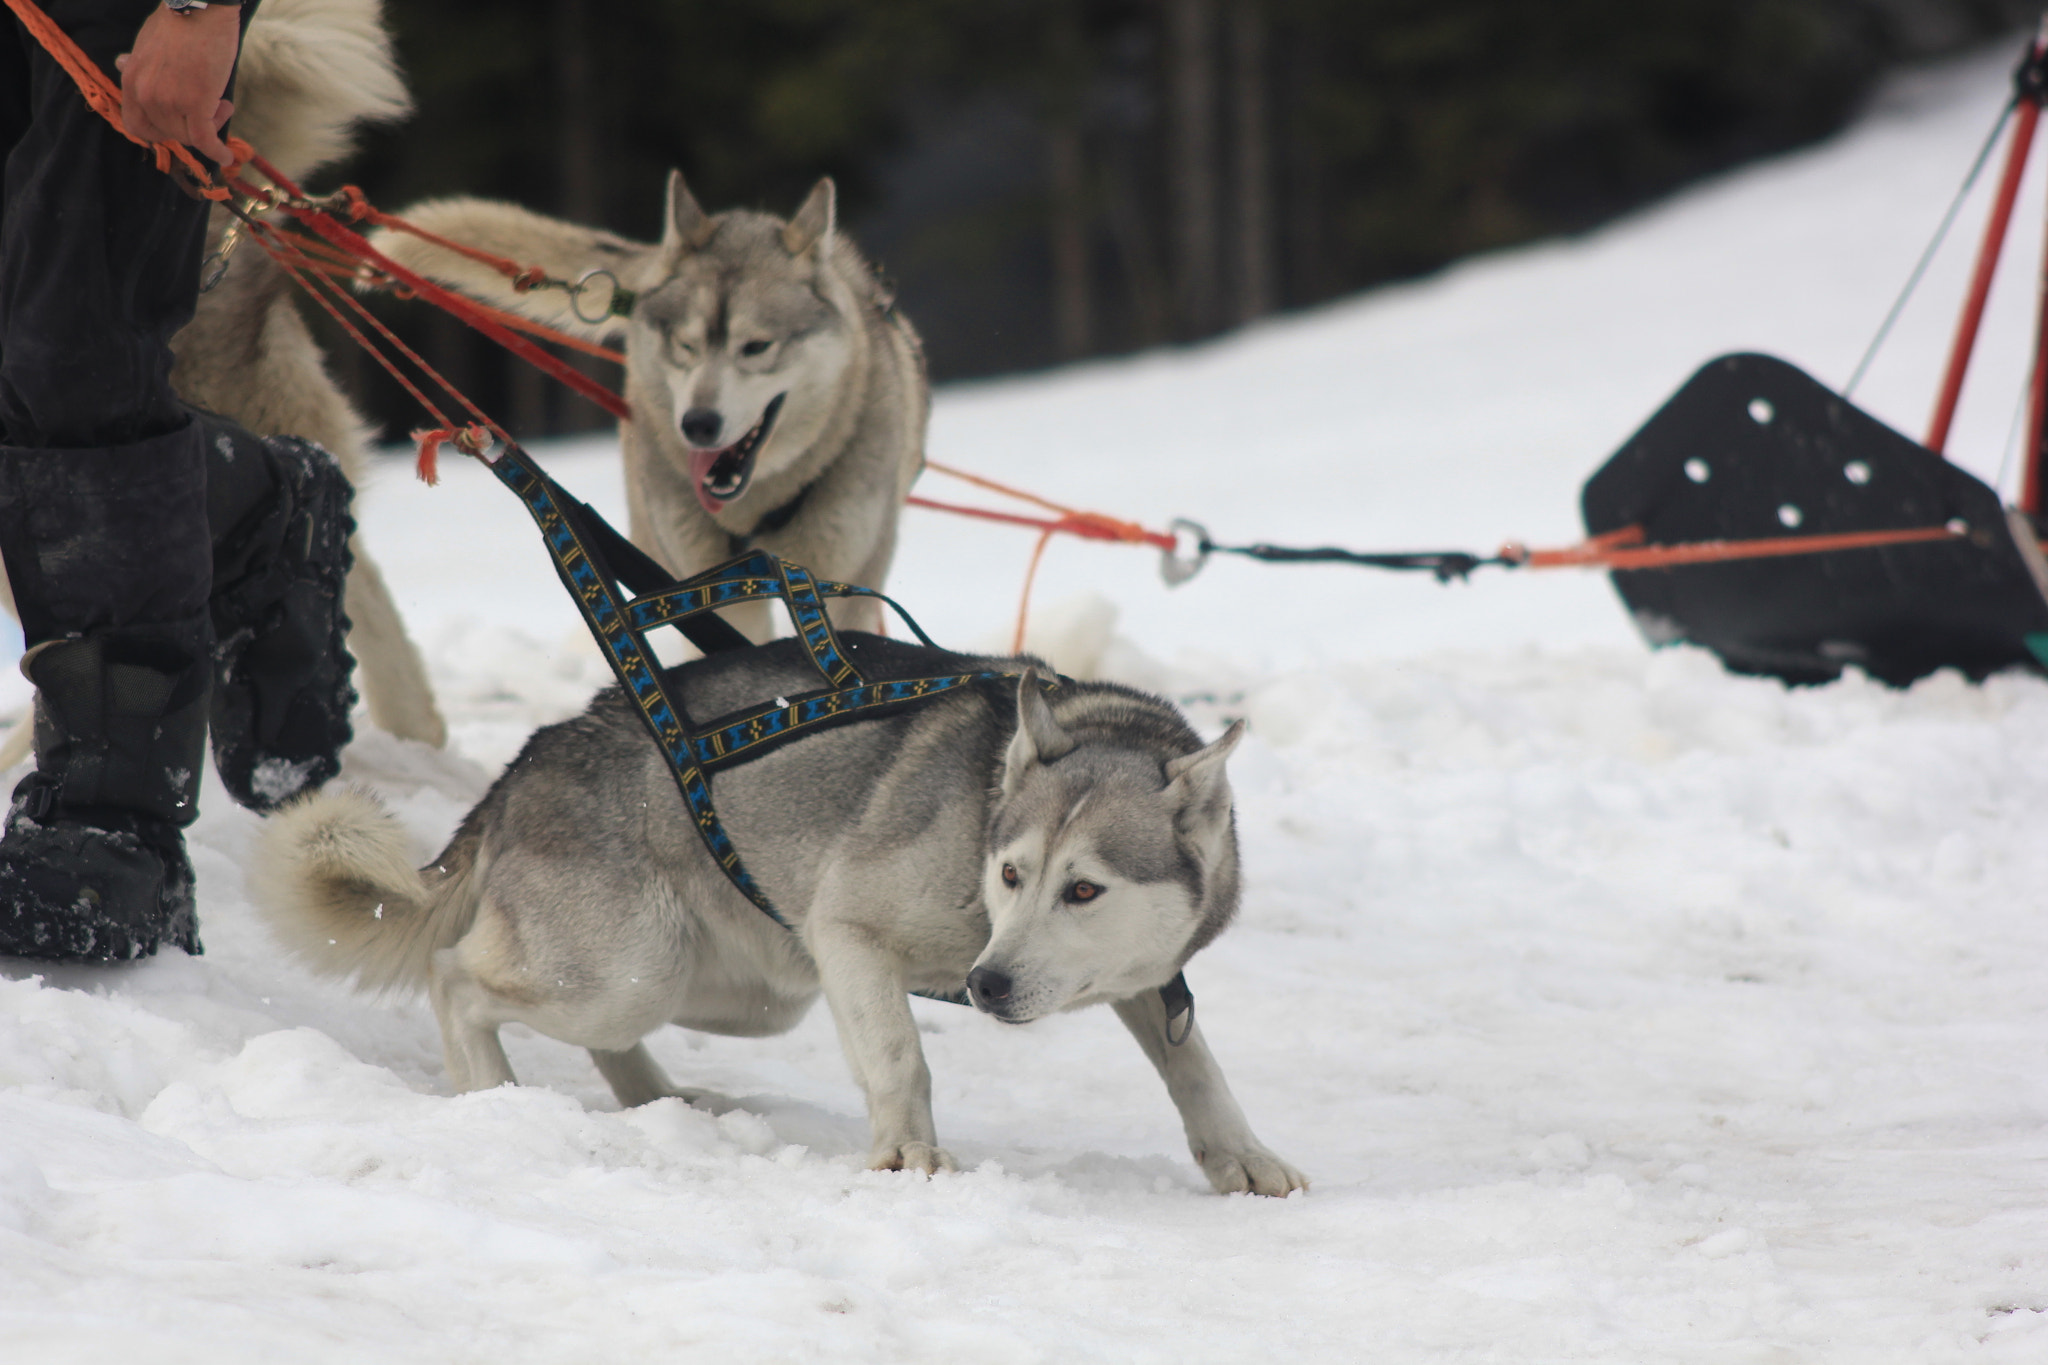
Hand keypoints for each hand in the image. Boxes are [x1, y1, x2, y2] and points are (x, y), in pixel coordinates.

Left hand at [115, 4, 241, 163]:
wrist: (198, 9)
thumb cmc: (178, 21)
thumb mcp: (145, 43)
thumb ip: (137, 62)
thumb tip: (122, 64)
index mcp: (131, 81)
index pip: (137, 125)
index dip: (158, 131)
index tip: (176, 123)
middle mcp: (145, 95)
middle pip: (169, 133)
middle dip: (192, 126)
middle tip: (212, 108)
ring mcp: (169, 102)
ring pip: (190, 136)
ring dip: (211, 127)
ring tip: (224, 106)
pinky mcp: (195, 104)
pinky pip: (205, 140)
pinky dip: (217, 152)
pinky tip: (226, 157)